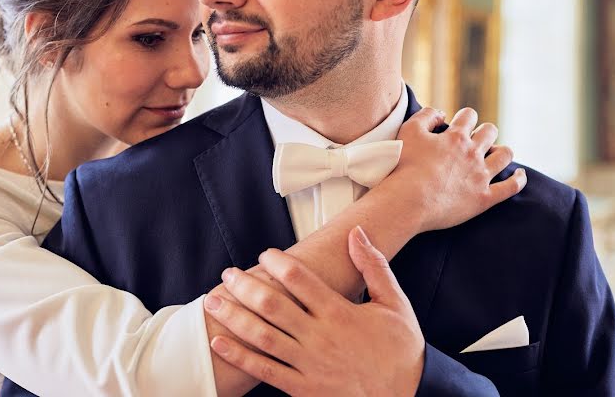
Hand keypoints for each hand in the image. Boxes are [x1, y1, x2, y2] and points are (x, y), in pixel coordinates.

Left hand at [204, 227, 422, 396]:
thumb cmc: (401, 350)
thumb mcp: (395, 303)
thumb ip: (374, 266)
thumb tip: (356, 233)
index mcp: (340, 313)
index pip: (300, 279)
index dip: (277, 262)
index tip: (265, 254)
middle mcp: (320, 337)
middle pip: (272, 305)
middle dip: (245, 286)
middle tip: (228, 274)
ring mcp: (309, 365)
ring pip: (262, 336)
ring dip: (234, 316)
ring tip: (213, 301)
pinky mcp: (303, 389)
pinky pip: (265, 371)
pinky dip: (239, 356)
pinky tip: (219, 341)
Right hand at [380, 106, 526, 233]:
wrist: (409, 200)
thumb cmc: (405, 166)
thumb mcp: (409, 131)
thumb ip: (425, 116)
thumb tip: (441, 113)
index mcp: (455, 137)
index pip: (469, 116)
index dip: (465, 117)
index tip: (460, 124)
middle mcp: (472, 153)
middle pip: (489, 132)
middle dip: (485, 131)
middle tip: (477, 139)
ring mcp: (480, 176)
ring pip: (504, 155)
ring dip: (502, 151)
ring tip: (497, 153)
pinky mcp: (484, 198)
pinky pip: (511, 187)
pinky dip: (519, 179)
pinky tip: (520, 175)